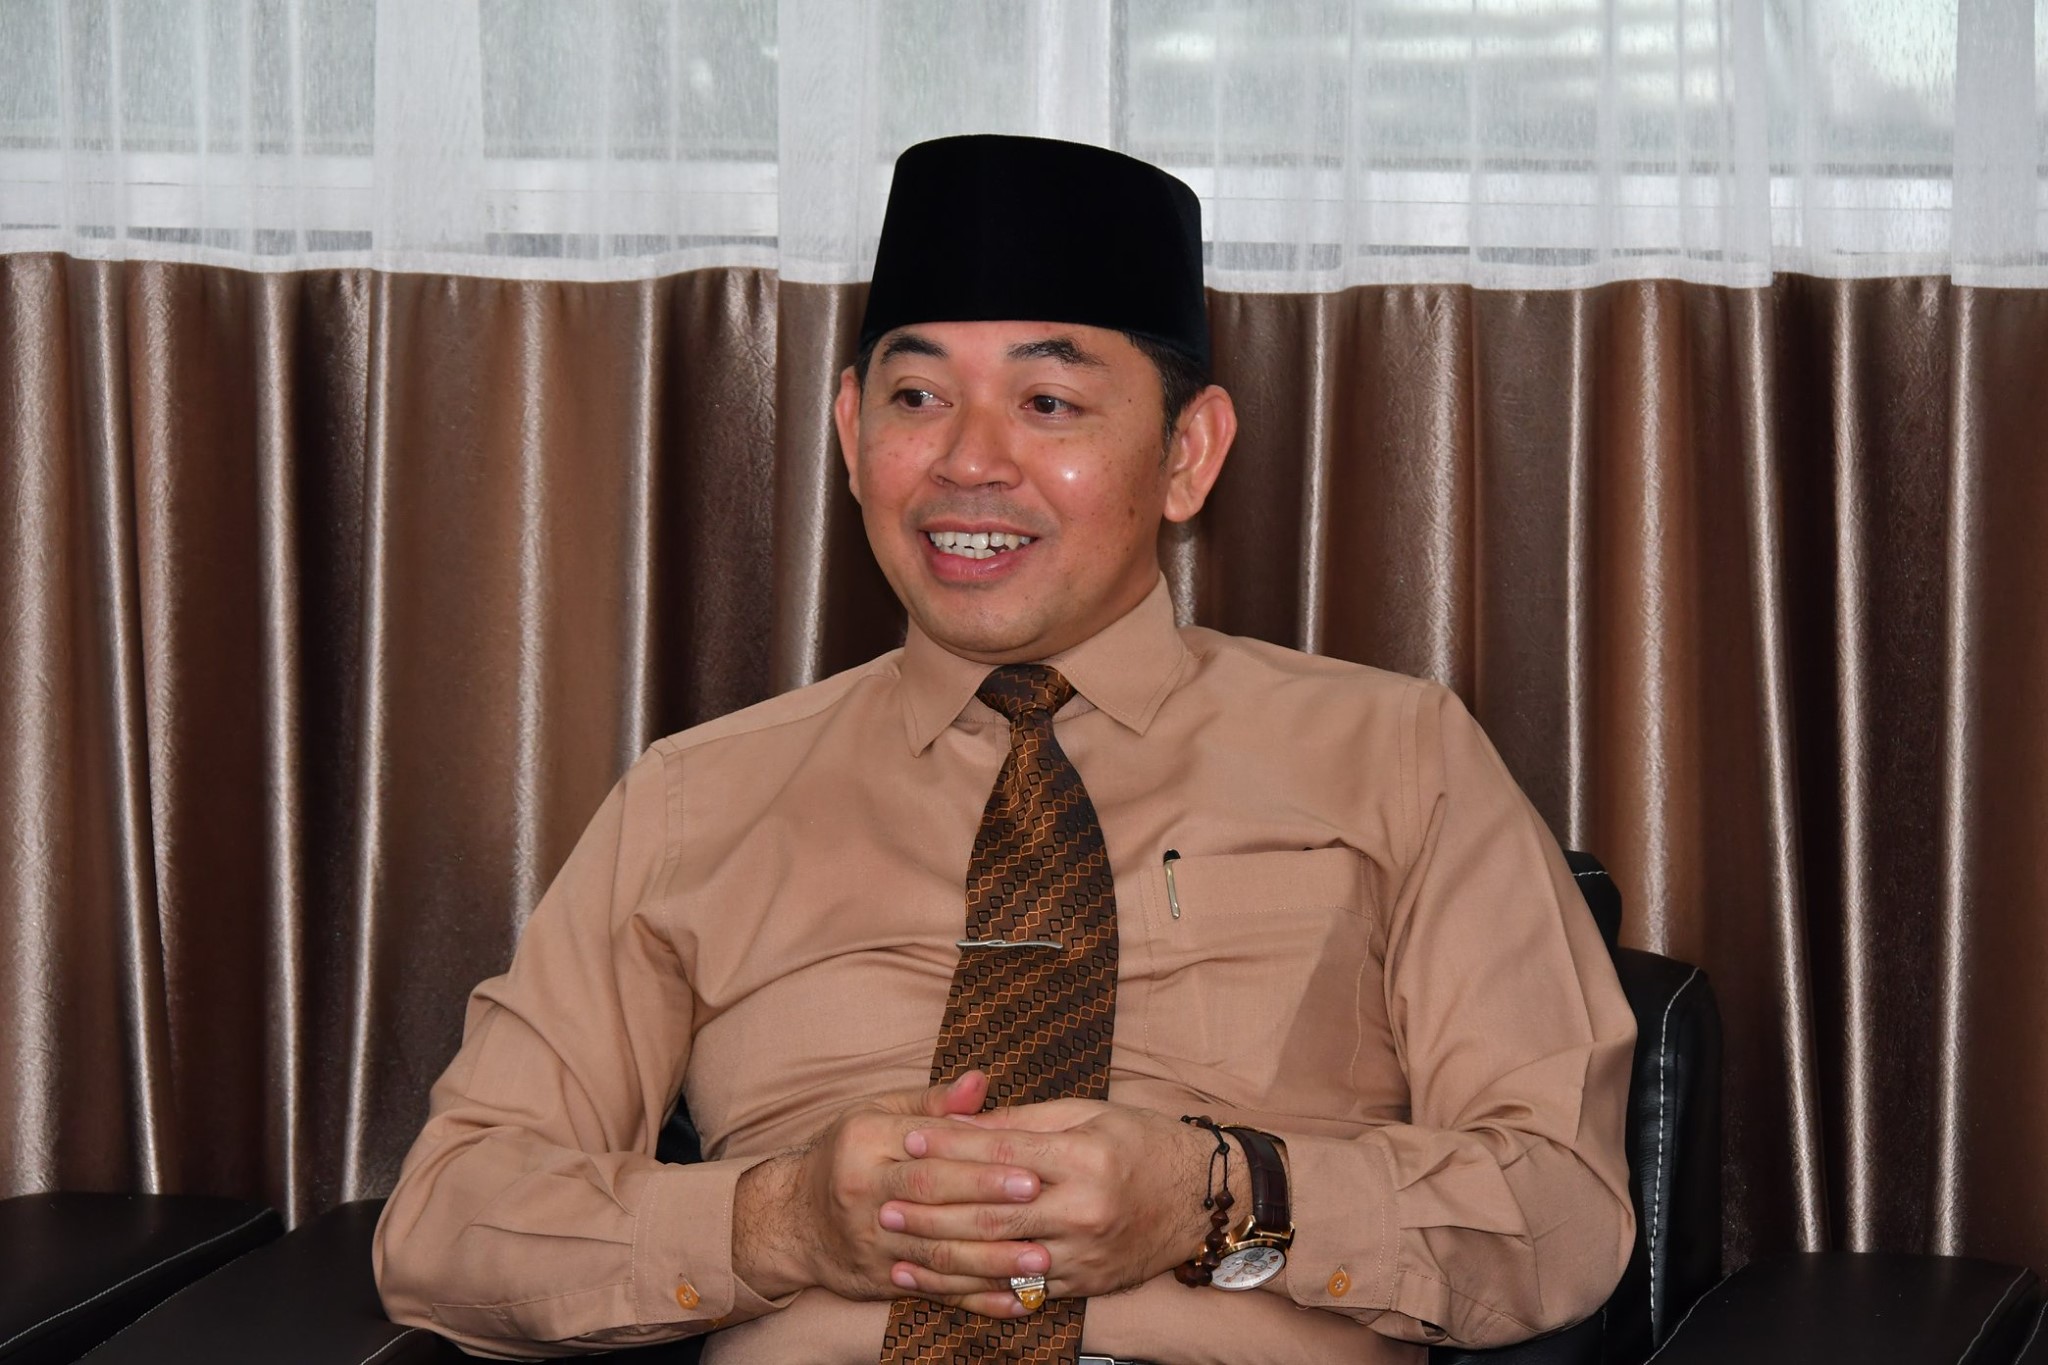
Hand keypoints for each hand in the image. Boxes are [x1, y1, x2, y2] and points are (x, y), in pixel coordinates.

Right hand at [732, 1071, 1051, 1316]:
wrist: (791, 1219)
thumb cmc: (848, 1153)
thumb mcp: (879, 1114)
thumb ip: (934, 1102)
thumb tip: (982, 1081)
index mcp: (866, 1142)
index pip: (930, 1150)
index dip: (980, 1159)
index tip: (1028, 1163)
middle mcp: (863, 1192)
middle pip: (932, 1198)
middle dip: (988, 1201)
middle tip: (1039, 1201)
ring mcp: (870, 1241)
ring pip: (935, 1252)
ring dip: (991, 1260)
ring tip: (1040, 1259)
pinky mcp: (879, 1279)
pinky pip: (933, 1291)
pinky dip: (977, 1300)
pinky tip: (1016, 1301)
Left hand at [882, 1099, 1227, 1301]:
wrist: (1204, 1200)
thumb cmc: (1145, 1143)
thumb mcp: (1089, 1113)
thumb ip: (1024, 1121)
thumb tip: (962, 1120)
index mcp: (1085, 1156)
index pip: (1002, 1153)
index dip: (950, 1146)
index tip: (907, 1140)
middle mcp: (1084, 1209)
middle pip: (992, 1211)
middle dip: (931, 1209)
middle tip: (883, 1204)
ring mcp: (1084, 1253)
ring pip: (999, 1259)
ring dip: (942, 1258)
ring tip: (896, 1250)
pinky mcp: (1084, 1283)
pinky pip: (1021, 1291)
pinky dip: (976, 1290)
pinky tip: (941, 1285)